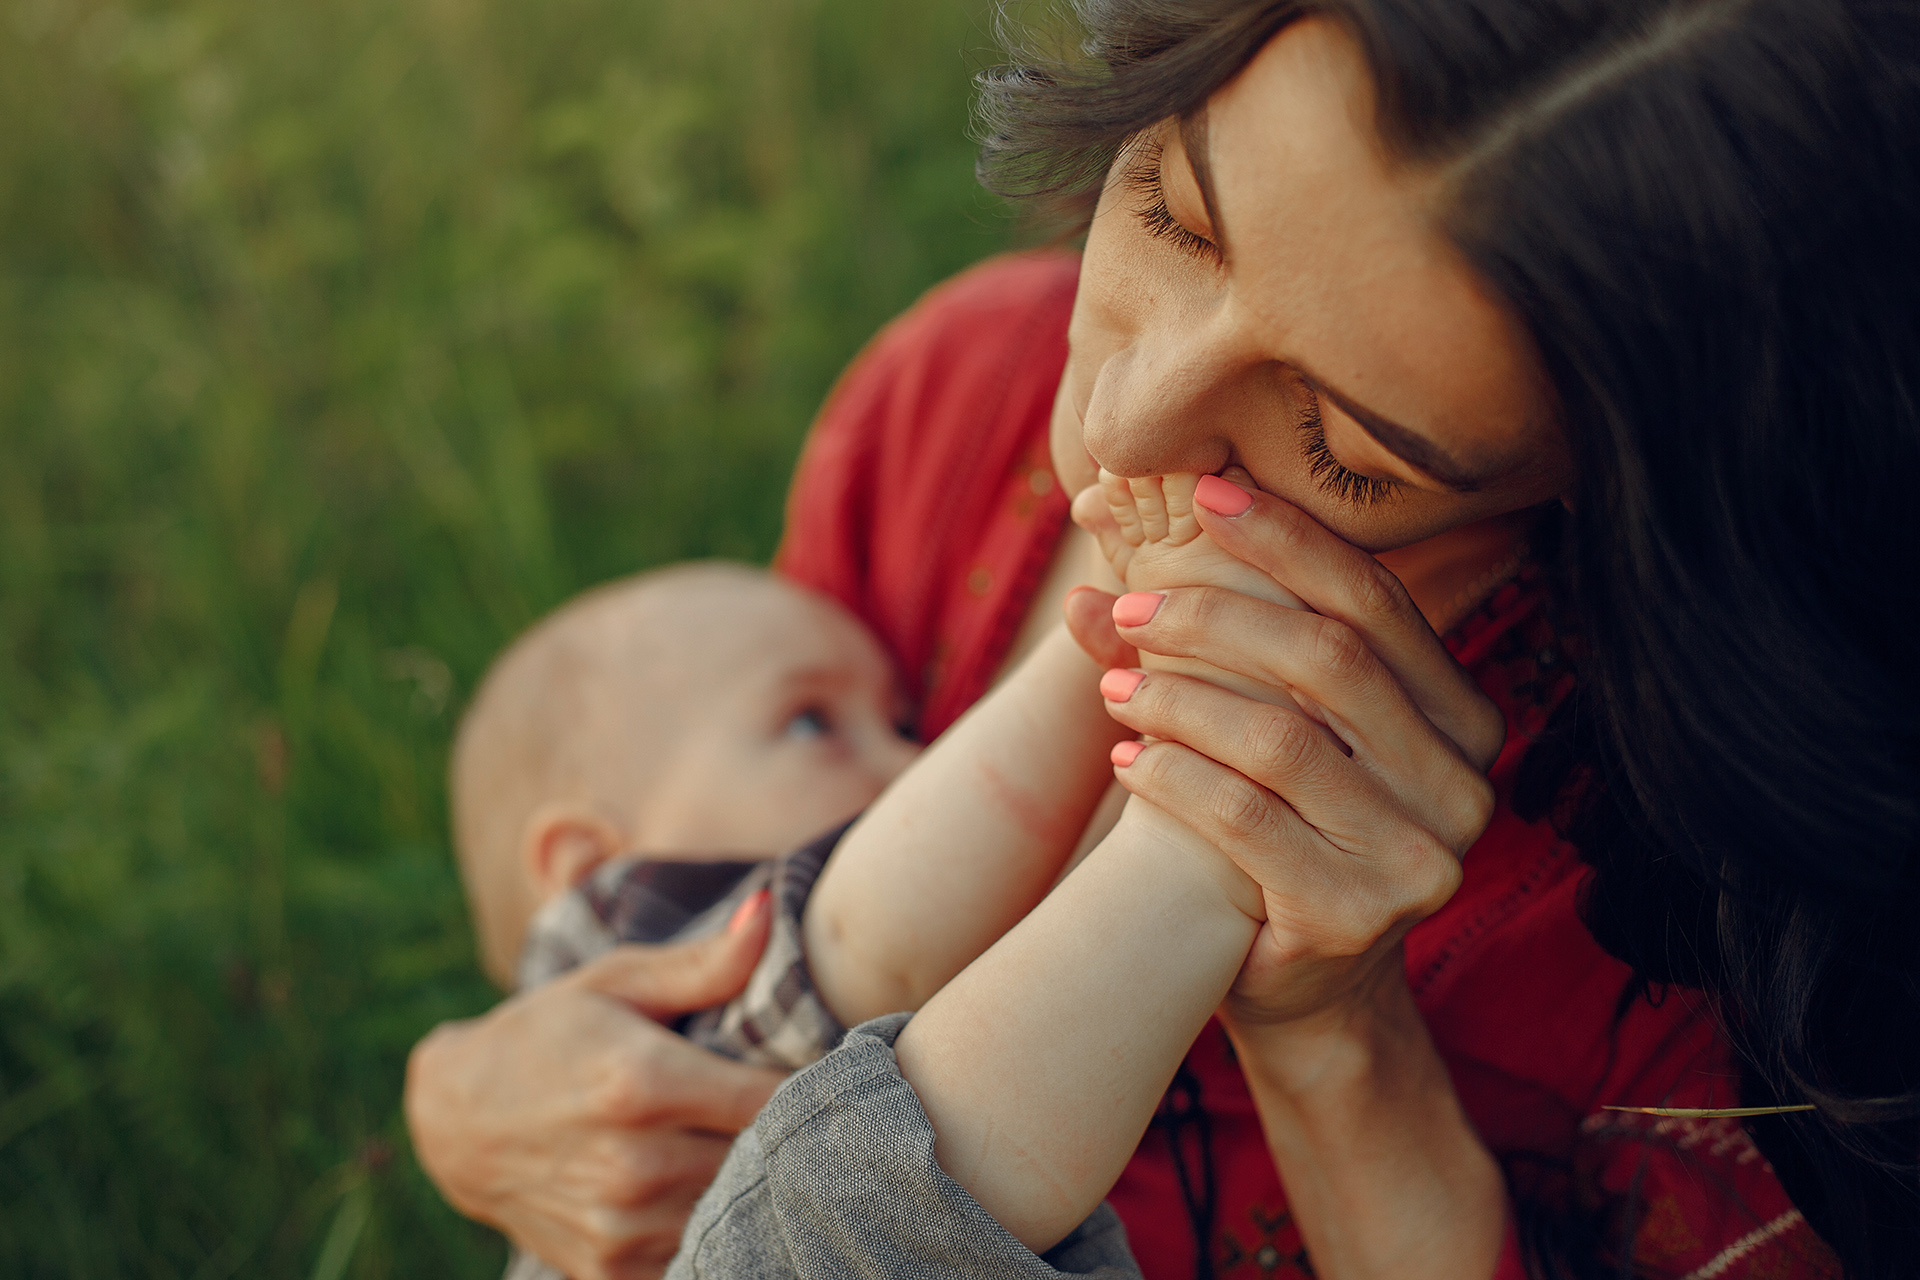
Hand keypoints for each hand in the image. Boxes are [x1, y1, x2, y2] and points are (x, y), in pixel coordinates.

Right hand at [404, 901, 784, 1279]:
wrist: (456, 1122)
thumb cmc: (547, 1034)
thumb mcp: (616, 981)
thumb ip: (705, 963)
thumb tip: (770, 913)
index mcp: (643, 1083)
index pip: (774, 1100)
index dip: (814, 1086)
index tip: (829, 1070)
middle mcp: (634, 1164)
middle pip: (765, 1160)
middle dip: (789, 1133)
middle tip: (801, 1106)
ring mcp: (622, 1227)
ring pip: (738, 1211)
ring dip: (753, 1181)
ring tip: (746, 1141)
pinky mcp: (611, 1271)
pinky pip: (699, 1254)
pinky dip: (714, 1224)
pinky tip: (705, 1184)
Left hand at [1086, 484, 1503, 1036]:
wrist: (1299, 982)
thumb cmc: (1278, 829)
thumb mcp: (1262, 729)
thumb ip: (1201, 640)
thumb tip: (1098, 534)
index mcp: (1461, 716)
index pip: (1376, 601)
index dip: (1289, 540)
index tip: (1205, 496)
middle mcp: (1462, 782)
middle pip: (1329, 660)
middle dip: (1217, 620)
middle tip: (1132, 612)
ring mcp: (1419, 855)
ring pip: (1281, 740)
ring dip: (1180, 701)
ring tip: (1114, 690)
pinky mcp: (1357, 915)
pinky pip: (1247, 822)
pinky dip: (1175, 779)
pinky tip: (1128, 761)